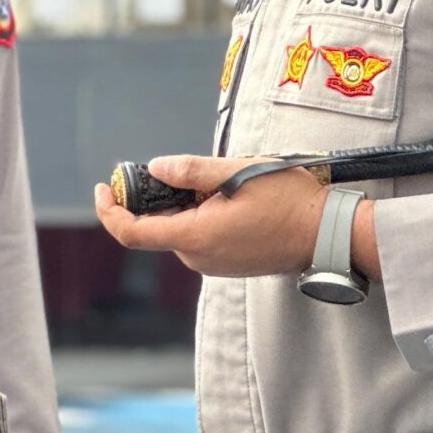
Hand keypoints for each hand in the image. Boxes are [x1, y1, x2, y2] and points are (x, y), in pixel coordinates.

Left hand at [93, 155, 338, 279]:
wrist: (329, 234)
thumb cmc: (289, 202)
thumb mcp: (238, 173)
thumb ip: (191, 171)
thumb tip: (155, 168)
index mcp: (194, 238)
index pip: (132, 233)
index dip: (109, 211)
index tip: (103, 188)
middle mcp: (198, 258)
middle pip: (158, 226)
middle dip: (161, 197)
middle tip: (185, 169)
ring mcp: (213, 265)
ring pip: (182, 229)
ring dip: (188, 204)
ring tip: (224, 183)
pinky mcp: (228, 264)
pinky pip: (201, 237)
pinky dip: (203, 216)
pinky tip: (233, 199)